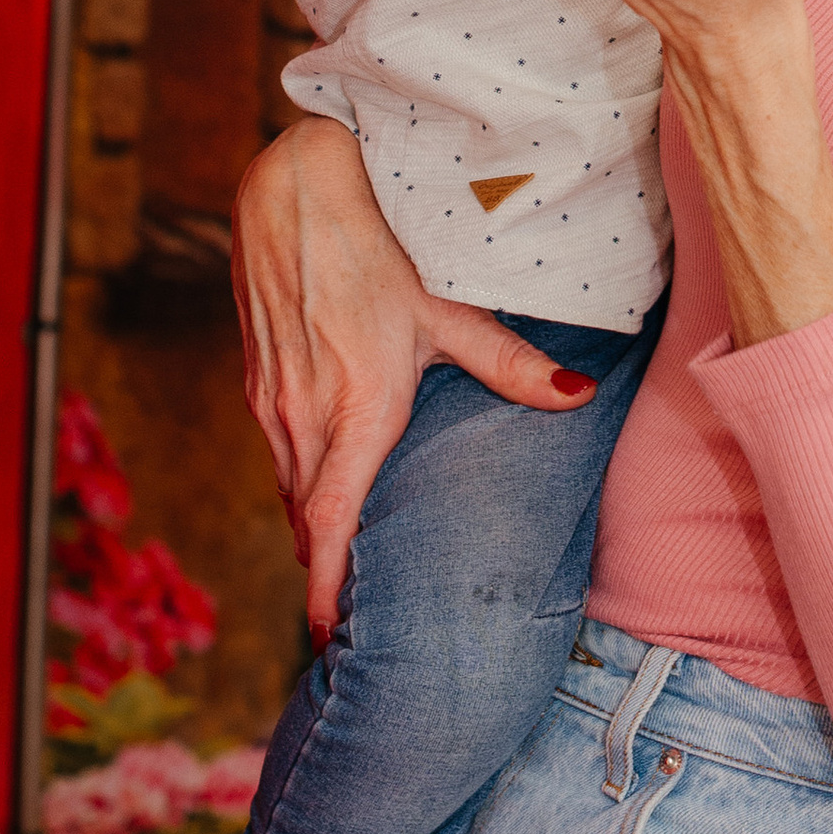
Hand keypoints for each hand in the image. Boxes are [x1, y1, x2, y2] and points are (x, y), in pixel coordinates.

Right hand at [231, 116, 598, 645]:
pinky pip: (275, 452)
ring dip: (308, 527)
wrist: (292, 195)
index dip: (325, 588)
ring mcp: (270, 400)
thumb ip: (510, 366)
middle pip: (306, 519)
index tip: (328, 637)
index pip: (330, 523)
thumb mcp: (447, 311)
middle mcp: (303, 415)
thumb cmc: (376, 251)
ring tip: (336, 565)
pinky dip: (294, 483)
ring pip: (287, 486)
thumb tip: (577, 397)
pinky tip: (319, 484)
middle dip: (324, 570)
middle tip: (350, 617)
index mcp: (355, 410)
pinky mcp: (255, 380)